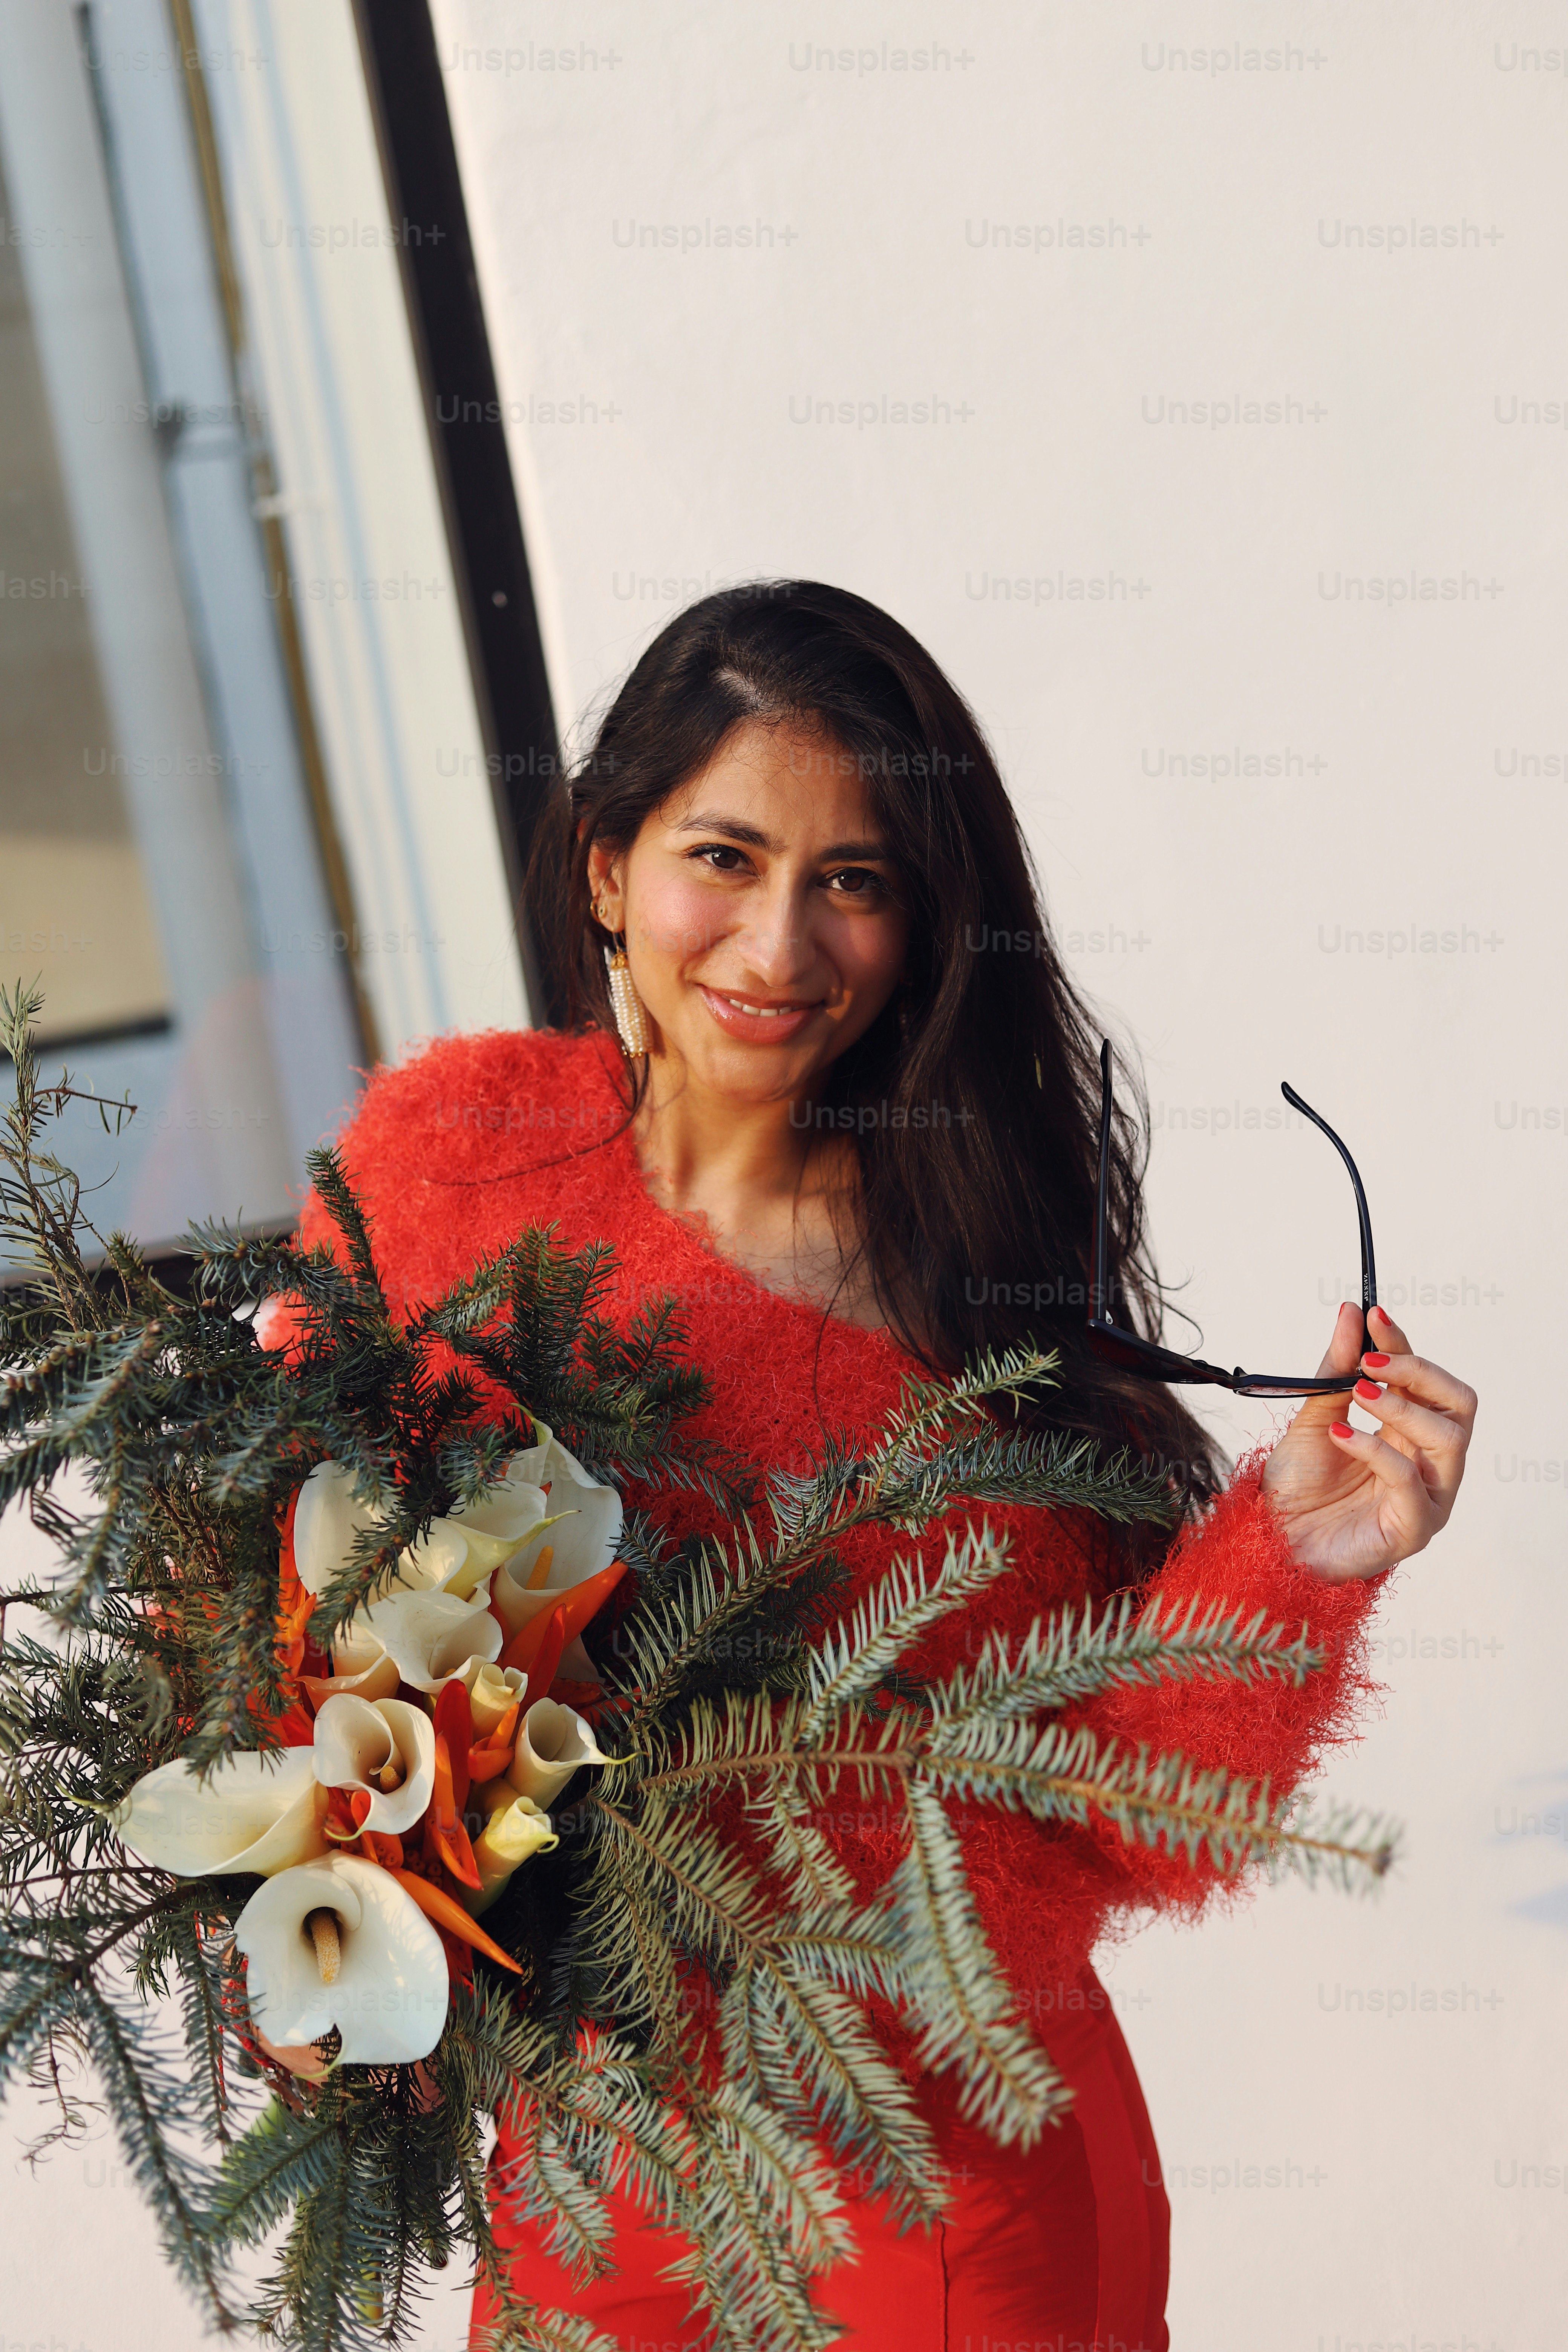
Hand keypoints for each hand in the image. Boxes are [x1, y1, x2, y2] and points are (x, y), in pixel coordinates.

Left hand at [1259, 1302, 1476, 1581]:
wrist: (1271, 1543)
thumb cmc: (1298, 1487)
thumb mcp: (1312, 1417)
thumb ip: (1334, 1371)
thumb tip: (1351, 1315)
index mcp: (1409, 1434)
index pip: (1428, 1381)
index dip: (1405, 1345)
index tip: (1375, 1315)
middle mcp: (1428, 1463)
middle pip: (1458, 1405)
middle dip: (1418, 1372)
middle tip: (1371, 1360)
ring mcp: (1427, 1497)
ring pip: (1447, 1439)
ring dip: (1401, 1406)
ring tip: (1358, 1391)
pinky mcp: (1412, 1528)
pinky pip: (1410, 1480)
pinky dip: (1376, 1448)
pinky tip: (1340, 1434)